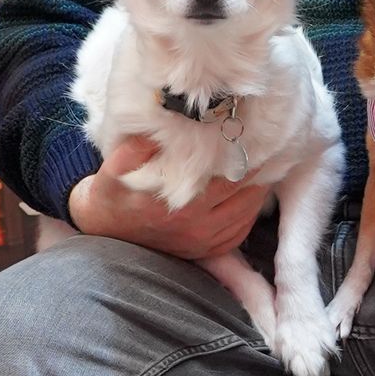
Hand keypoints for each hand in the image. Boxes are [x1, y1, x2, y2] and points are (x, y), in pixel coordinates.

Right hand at [68, 136, 271, 257]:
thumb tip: (165, 124)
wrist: (106, 229)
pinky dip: (249, 212)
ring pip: (248, 213)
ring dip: (258, 189)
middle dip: (258, 169)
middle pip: (245, 193)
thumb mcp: (116, 165)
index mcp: (179, 204)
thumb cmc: (114, 191)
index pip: (228, 177)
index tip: (255, 136)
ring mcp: (204, 241)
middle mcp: (196, 225)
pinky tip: (250, 193)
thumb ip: (138, 146)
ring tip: (264, 165)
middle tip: (267, 146)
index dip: (245, 155)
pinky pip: (240, 231)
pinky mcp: (207, 250)